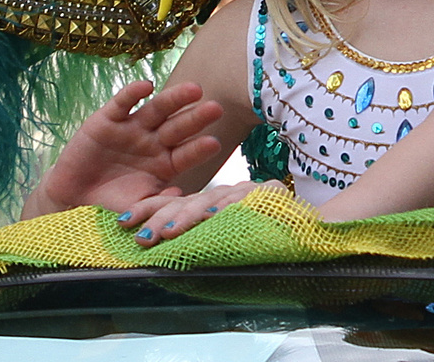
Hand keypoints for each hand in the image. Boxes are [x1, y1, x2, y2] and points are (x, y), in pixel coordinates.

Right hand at [22, 80, 222, 217]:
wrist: (71, 201)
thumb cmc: (110, 206)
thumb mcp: (136, 208)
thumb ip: (157, 203)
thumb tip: (179, 196)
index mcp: (165, 163)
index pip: (187, 154)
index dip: (199, 148)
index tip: (215, 143)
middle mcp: (153, 142)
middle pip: (179, 127)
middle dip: (196, 118)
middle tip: (216, 109)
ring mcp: (132, 129)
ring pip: (157, 109)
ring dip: (175, 98)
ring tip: (194, 89)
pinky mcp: (108, 119)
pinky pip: (122, 103)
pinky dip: (133, 93)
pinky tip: (147, 85)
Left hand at [117, 180, 288, 246]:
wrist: (310, 222)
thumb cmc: (267, 230)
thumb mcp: (224, 231)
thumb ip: (203, 230)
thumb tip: (164, 240)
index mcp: (210, 203)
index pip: (174, 203)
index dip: (149, 210)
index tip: (123, 223)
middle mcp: (224, 195)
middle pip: (187, 202)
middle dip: (160, 215)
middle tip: (140, 235)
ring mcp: (245, 193)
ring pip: (210, 202)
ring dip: (187, 216)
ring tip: (167, 232)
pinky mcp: (268, 195)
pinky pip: (244, 201)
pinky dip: (228, 208)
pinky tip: (213, 216)